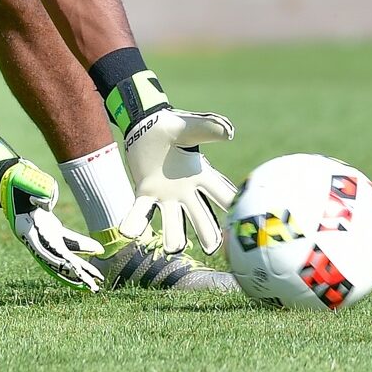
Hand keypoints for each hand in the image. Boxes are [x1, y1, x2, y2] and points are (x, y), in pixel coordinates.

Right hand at [0, 159, 104, 291]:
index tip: (73, 269)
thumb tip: (49, 203)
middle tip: (92, 288)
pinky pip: (68, 241)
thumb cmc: (16, 177)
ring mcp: (43, 233)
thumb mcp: (24, 179)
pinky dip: (81, 247)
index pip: (44, 250)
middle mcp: (35, 236)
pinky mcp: (50, 227)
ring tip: (97, 280)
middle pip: (57, 261)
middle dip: (75, 274)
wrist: (7, 176)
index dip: (59, 261)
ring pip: (64, 254)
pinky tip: (96, 251)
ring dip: (80, 267)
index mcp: (26, 228)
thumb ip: (37, 189)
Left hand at [118, 108, 236, 254]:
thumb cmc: (172, 125)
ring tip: (173, 248)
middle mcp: (186, 191)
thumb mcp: (191, 126)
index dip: (233, 209)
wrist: (145, 123)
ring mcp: (166, 196)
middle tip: (213, 249)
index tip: (243, 223)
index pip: (223, 195)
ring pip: (172, 222)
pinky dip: (135, 223)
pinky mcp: (145, 193)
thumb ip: (208, 128)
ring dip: (173, 237)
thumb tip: (229, 132)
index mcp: (202, 175)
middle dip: (207, 234)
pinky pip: (140, 212)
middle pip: (201, 218)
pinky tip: (128, 233)